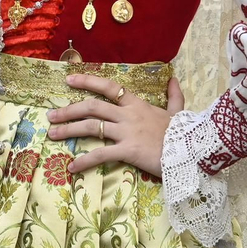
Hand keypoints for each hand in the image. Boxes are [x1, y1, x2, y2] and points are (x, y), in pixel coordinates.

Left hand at [45, 74, 184, 176]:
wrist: (195, 151)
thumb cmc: (185, 133)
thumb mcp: (178, 111)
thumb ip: (174, 96)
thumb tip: (174, 79)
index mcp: (137, 104)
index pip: (108, 87)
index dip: (87, 81)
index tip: (68, 80)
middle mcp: (128, 115)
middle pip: (92, 107)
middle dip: (69, 110)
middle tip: (51, 115)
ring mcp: (127, 132)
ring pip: (91, 127)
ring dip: (69, 130)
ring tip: (52, 134)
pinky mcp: (128, 150)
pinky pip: (101, 154)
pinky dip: (84, 161)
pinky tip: (72, 168)